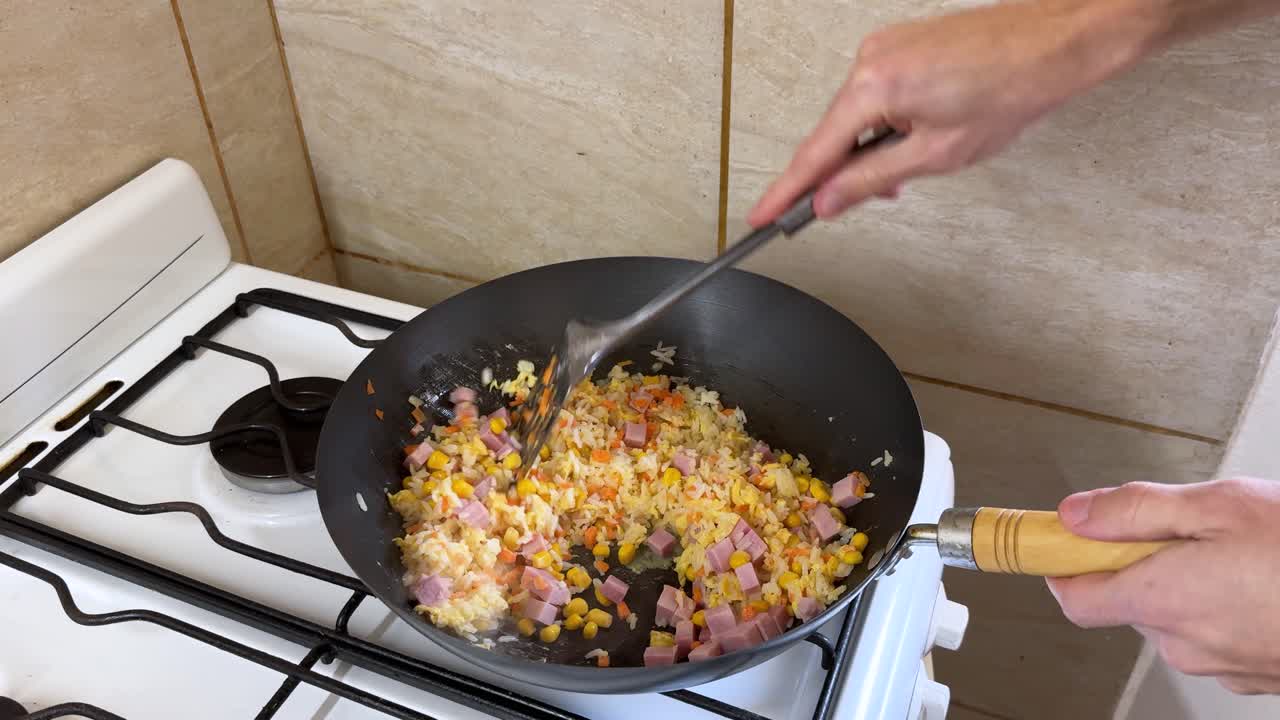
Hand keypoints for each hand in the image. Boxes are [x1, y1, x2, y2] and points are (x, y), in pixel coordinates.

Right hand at [748, 0, 1153, 224]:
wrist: (1055, 43)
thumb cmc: (1010, 90)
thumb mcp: (936, 155)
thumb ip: (872, 180)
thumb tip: (829, 200)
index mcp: (873, 88)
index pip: (815, 153)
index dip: (787, 192)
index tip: (762, 216)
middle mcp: (869, 61)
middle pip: (833, 134)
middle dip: (840, 175)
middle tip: (838, 211)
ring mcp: (884, 47)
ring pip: (855, 116)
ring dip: (868, 151)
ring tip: (906, 172)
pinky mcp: (900, 44)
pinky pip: (874, 95)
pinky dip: (883, 125)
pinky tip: (911, 141)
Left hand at [1047, 478, 1279, 694]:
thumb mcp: (1218, 506)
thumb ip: (1136, 509)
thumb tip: (1077, 514)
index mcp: (1163, 601)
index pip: (1075, 599)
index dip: (1062, 566)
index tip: (1061, 543)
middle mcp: (1185, 644)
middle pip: (1128, 602)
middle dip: (1142, 564)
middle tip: (1182, 532)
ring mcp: (1222, 666)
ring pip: (1176, 619)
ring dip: (1188, 586)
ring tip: (1236, 555)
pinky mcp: (1256, 675)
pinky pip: (1217, 637)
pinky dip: (1225, 609)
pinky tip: (1259, 582)